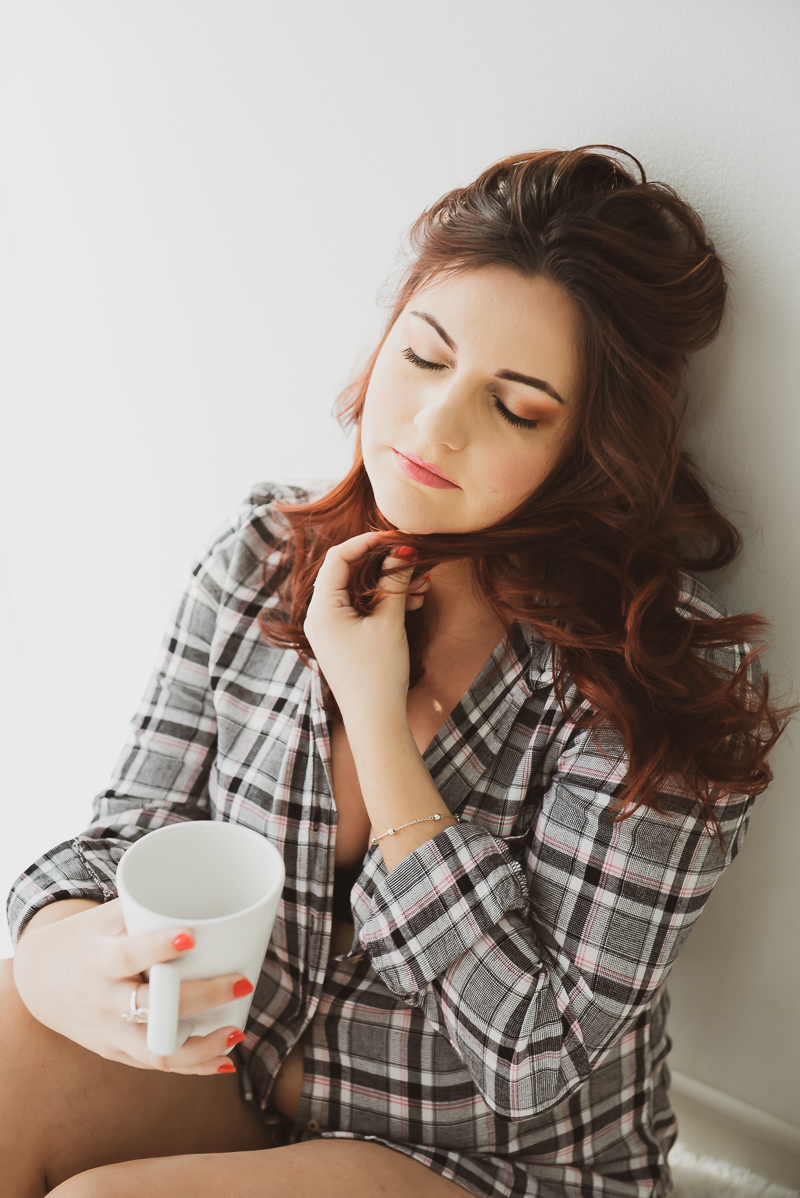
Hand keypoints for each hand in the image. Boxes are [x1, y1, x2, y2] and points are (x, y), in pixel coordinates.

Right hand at [13, 898, 248, 1073]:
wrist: (36, 980)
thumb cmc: (82, 939)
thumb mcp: (105, 918)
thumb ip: (147, 909)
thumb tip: (203, 891)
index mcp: (97, 959)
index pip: (126, 956)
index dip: (157, 948)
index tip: (190, 938)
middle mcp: (102, 999)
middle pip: (152, 1007)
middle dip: (201, 997)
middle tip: (241, 982)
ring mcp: (108, 1031)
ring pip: (156, 1050)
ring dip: (202, 1046)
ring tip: (237, 1031)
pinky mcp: (114, 1051)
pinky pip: (155, 1063)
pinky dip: (192, 1066)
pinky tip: (223, 1061)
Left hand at [304, 533, 428, 723]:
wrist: (376, 722)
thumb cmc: (379, 674)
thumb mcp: (389, 622)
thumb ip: (393, 581)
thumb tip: (402, 550)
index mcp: (322, 609)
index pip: (338, 557)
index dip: (367, 542)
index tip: (397, 538)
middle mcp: (319, 616)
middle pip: (348, 571)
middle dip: (383, 563)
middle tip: (415, 560)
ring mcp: (329, 628)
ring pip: (358, 590)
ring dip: (388, 583)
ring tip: (422, 583)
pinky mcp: (342, 638)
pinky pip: (360, 608)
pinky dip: (383, 601)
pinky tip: (412, 600)